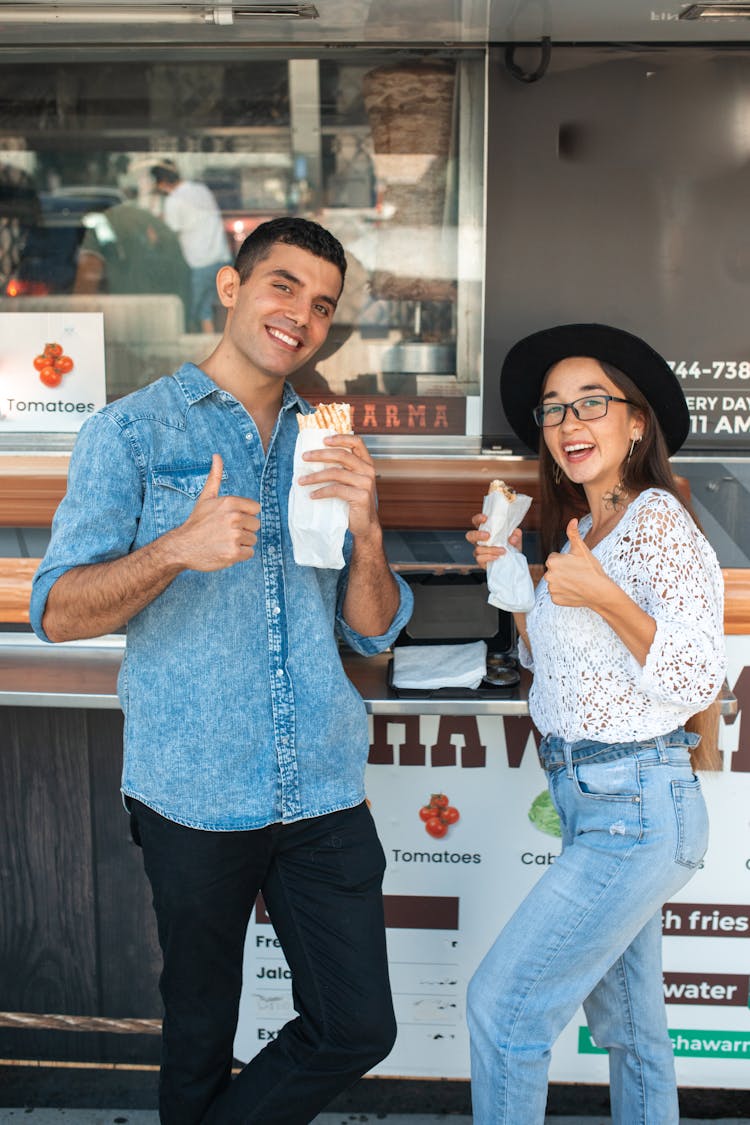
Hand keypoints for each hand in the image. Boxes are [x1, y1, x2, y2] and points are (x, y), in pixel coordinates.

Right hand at [167, 453, 260, 570]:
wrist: (182, 547)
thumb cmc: (197, 522)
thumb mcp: (206, 497)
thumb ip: (215, 476)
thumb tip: (217, 455)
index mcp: (230, 502)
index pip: (256, 509)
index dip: (245, 515)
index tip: (230, 519)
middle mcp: (234, 517)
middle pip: (256, 525)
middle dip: (243, 530)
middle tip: (225, 532)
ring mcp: (234, 535)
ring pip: (252, 540)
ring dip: (240, 543)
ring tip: (223, 541)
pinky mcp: (234, 552)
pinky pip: (249, 553)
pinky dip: (239, 555)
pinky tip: (224, 551)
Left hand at [299, 434, 381, 541]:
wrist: (364, 524)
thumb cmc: (353, 501)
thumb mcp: (350, 481)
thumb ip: (342, 468)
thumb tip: (314, 457)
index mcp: (366, 463)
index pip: (357, 442)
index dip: (340, 438)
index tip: (323, 439)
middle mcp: (368, 470)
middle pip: (342, 455)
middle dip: (320, 454)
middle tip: (304, 457)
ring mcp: (366, 483)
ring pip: (336, 472)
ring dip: (315, 476)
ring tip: (301, 480)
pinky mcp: (361, 496)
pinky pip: (336, 489)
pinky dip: (321, 491)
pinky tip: (312, 495)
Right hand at [465, 513, 521, 569]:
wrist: (513, 561)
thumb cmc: (511, 545)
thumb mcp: (516, 538)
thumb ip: (516, 534)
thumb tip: (512, 538)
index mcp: (485, 530)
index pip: (476, 522)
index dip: (478, 519)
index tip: (485, 518)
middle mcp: (479, 540)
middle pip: (469, 535)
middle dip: (477, 534)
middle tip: (488, 535)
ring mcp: (479, 551)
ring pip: (478, 549)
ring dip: (491, 549)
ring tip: (503, 550)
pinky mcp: (481, 561)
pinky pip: (480, 559)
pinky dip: (489, 557)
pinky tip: (497, 557)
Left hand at [544, 518, 609, 606]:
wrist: (600, 591)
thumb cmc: (591, 569)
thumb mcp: (582, 549)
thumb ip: (573, 534)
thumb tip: (572, 520)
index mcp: (552, 562)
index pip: (554, 558)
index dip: (566, 560)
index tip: (575, 564)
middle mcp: (548, 576)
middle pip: (553, 570)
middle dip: (563, 570)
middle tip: (577, 573)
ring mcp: (551, 589)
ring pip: (555, 582)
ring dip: (563, 581)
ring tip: (576, 582)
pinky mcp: (555, 600)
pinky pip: (557, 593)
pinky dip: (564, 592)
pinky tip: (574, 590)